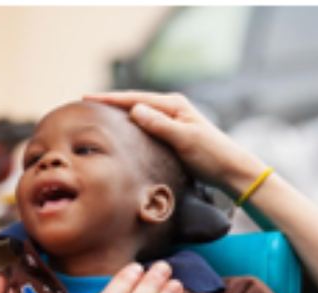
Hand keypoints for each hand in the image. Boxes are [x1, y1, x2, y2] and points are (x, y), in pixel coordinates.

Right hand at [85, 90, 264, 194]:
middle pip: (134, 103)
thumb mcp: (185, 140)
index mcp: (173, 105)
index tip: (87, 97)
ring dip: (119, 114)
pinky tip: (123, 133)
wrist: (231, 170)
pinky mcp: (174, 136)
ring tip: (99, 116)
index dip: (109, 99)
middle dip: (111, 103)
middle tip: (86, 104)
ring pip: (139, 115)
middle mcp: (172, 109)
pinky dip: (131, 127)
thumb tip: (135, 110)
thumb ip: (160, 125)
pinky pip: (146, 127)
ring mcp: (173, 122)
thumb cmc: (211, 155)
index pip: (134, 99)